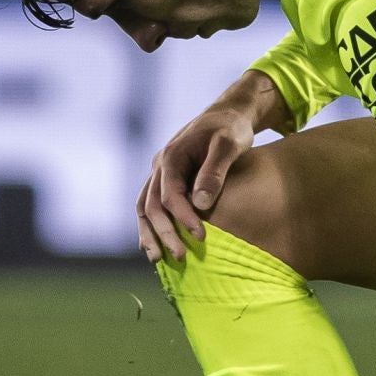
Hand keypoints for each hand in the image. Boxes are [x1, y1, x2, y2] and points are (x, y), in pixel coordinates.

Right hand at [136, 104, 255, 262]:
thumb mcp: (229, 145)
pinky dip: (149, 226)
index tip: (201, 236)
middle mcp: (159, 166)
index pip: (170, 194)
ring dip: (149, 234)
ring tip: (158, 260)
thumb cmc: (231, 129)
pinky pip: (150, 206)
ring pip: (144, 207)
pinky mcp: (165, 180)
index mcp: (172, 156)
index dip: (183, 217)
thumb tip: (201, 203)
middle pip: (152, 205)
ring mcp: (159, 174)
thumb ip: (215, 171)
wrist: (227, 116)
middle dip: (164, 233)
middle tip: (182, 256)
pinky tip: (155, 246)